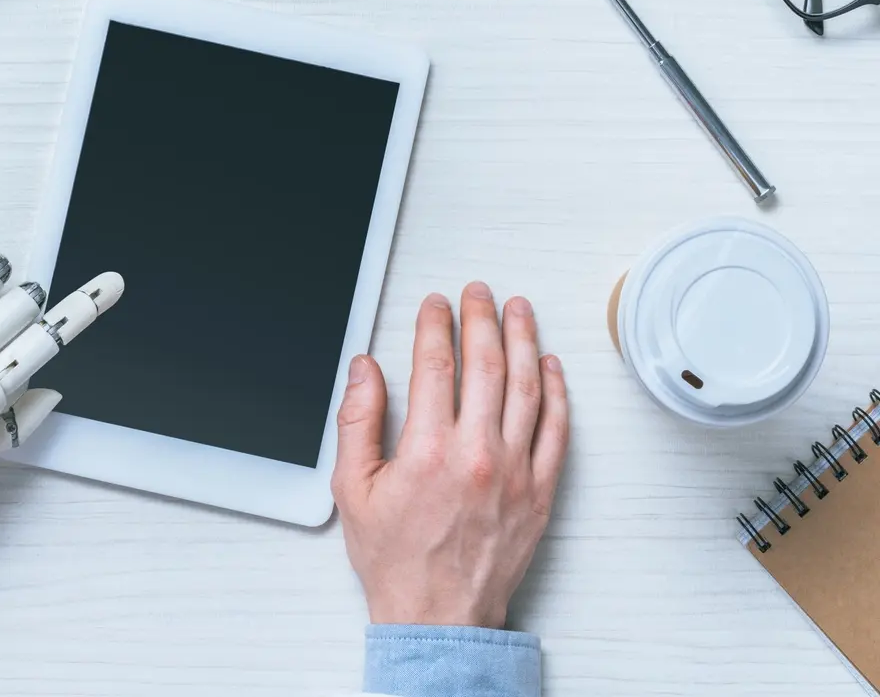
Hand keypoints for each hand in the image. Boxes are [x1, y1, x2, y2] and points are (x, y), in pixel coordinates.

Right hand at [331, 283, 567, 628]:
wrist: (440, 616)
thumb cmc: (397, 560)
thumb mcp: (352, 489)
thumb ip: (356, 422)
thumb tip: (364, 371)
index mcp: (428, 451)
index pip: (435, 365)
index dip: (434, 326)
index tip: (434, 306)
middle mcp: (478, 454)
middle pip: (485, 364)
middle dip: (481, 318)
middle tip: (477, 294)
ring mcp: (516, 471)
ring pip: (527, 387)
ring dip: (524, 340)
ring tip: (519, 311)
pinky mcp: (540, 491)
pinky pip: (556, 429)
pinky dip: (557, 391)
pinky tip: (551, 366)